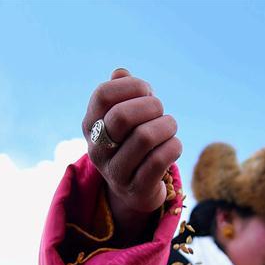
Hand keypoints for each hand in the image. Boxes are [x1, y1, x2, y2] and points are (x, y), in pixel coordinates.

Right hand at [82, 69, 181, 221]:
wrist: (136, 191)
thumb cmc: (133, 143)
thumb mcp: (124, 117)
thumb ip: (122, 92)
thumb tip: (121, 74)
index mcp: (91, 126)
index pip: (103, 95)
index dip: (131, 86)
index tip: (146, 91)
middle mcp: (97, 150)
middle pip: (122, 116)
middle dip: (151, 106)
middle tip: (161, 110)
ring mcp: (116, 173)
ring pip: (144, 137)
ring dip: (167, 126)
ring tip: (170, 127)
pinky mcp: (137, 189)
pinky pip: (158, 160)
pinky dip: (173, 147)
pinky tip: (174, 145)